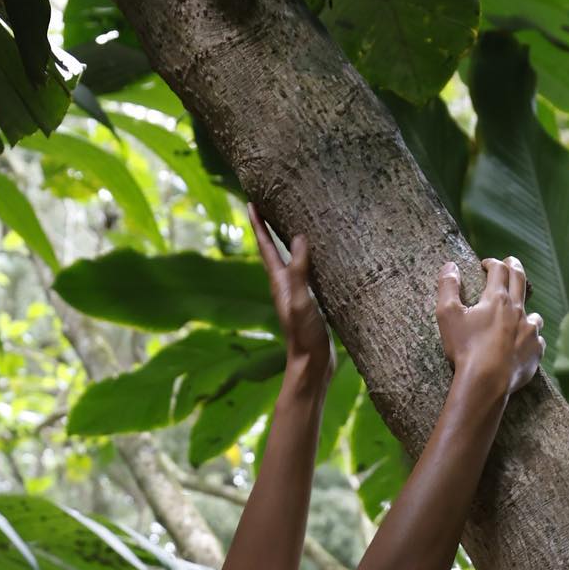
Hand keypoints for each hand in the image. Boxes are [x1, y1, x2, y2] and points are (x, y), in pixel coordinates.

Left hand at [249, 201, 332, 382]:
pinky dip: (308, 260)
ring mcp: (298, 295)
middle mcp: (286, 286)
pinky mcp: (312, 303)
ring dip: (287, 243)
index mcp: (280, 283)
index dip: (258, 225)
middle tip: (267, 206)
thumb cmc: (304, 336)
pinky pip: (307, 274)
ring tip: (290, 224)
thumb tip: (298, 238)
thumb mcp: (302, 302)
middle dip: (269, 229)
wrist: (313, 366)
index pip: (266, 247)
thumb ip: (299, 272)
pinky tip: (317, 258)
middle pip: (274, 251)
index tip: (251, 203)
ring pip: (290, 262)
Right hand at [435, 255, 543, 399]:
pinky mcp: (535, 352)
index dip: (492, 263)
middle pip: (520, 281)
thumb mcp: (448, 315)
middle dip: (514, 268)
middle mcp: (518, 311)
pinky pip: (538, 341)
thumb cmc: (466, 348)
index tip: (486, 264)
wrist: (486, 382)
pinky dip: (531, 339)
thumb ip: (448, 287)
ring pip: (535, 314)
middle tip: (510, 263)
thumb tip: (449, 266)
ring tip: (520, 314)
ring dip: (526, 309)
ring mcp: (530, 332)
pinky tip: (525, 344)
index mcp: (497, 299)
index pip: (498, 270)